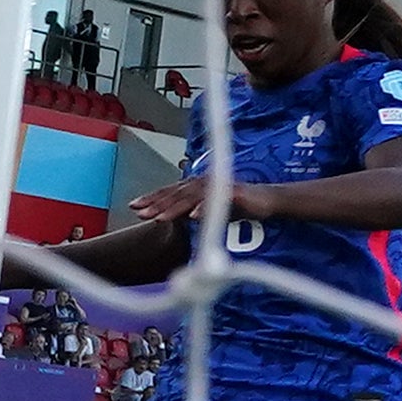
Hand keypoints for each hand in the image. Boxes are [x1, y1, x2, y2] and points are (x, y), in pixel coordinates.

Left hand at [131, 176, 271, 226]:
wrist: (268, 200)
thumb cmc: (240, 204)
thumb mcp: (211, 209)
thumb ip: (193, 211)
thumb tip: (175, 218)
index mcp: (197, 186)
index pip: (170, 191)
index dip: (152, 198)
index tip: (133, 206)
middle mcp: (204, 182)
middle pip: (176, 193)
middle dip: (156, 203)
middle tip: (139, 212)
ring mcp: (218, 186)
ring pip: (191, 197)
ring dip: (174, 207)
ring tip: (159, 218)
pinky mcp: (233, 193)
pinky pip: (216, 201)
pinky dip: (204, 208)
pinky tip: (193, 217)